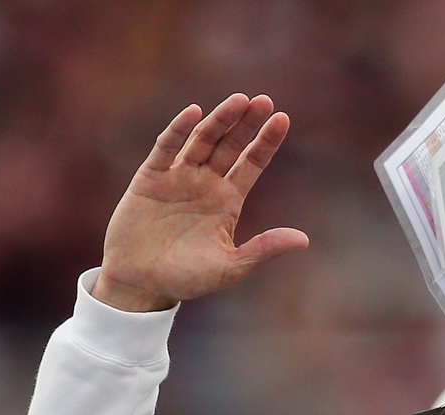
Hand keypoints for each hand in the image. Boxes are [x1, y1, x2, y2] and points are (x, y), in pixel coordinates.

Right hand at [95, 95, 307, 313]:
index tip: (283, 118)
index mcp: (227, 200)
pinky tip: (193, 112)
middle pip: (230, 144)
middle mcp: (205, 182)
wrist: (141, 284)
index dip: (266, 141)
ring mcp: (178, 177)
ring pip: (202, 140)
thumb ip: (263, 250)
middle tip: (263, 101)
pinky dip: (178, 130)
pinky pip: (166, 148)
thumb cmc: (186, 278)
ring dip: (219, 120)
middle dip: (246, 123)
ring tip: (239, 101)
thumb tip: (303, 240)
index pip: (252, 163)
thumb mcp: (230, 267)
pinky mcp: (151, 177)